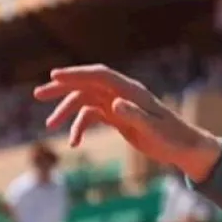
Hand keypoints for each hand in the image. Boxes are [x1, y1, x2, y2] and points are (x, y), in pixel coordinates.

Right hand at [33, 65, 221, 182]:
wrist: (184, 147)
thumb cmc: (171, 137)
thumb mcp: (152, 129)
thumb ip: (133, 116)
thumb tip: (113, 105)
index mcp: (130, 91)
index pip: (99, 76)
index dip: (76, 74)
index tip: (54, 76)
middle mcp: (122, 94)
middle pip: (87, 85)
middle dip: (62, 88)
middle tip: (38, 95)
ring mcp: (118, 105)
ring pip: (85, 101)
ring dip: (67, 111)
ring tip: (49, 126)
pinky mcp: (118, 117)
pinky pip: (92, 116)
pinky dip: (80, 127)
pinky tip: (74, 143)